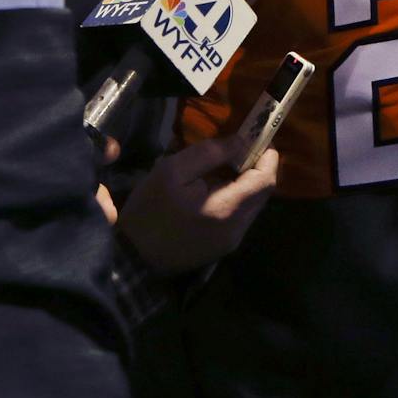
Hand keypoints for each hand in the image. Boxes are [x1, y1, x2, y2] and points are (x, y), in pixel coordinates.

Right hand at [117, 136, 278, 274]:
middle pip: (262, 193)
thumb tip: (241, 142)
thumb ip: (210, 153)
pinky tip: (213, 190)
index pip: (266, 180)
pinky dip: (235, 199)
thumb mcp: (171, 171)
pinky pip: (240, 218)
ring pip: (252, 206)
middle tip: (239, 149)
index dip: (267, 156)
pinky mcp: (222, 248)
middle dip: (256, 168)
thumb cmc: (149, 211)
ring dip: (244, 184)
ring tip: (222, 168)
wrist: (130, 259)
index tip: (258, 138)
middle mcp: (237, 230)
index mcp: (226, 210)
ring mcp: (231, 242)